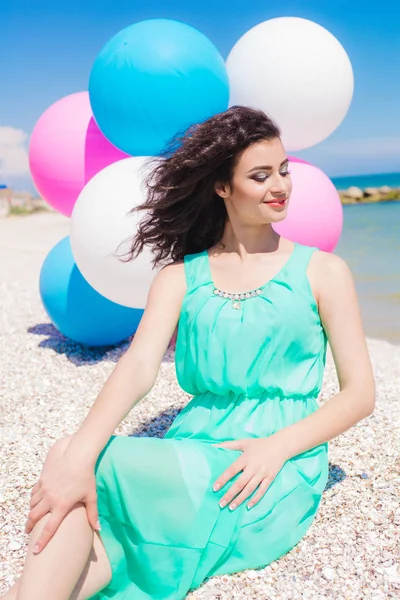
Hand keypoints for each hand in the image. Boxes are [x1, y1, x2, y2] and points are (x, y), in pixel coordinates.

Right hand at [26, 435, 99, 553]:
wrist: (77, 455)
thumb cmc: (87, 476)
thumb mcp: (91, 496)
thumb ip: (93, 514)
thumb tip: (98, 528)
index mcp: (62, 505)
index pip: (49, 529)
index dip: (42, 541)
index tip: (36, 551)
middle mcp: (50, 498)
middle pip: (34, 517)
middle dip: (29, 526)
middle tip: (28, 532)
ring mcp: (45, 488)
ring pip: (32, 504)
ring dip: (31, 511)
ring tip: (33, 516)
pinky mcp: (42, 479)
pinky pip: (34, 492)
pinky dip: (33, 498)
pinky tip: (35, 500)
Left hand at [211, 436, 287, 510]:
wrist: (281, 445)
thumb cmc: (260, 444)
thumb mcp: (244, 442)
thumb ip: (229, 445)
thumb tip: (214, 446)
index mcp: (245, 458)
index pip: (232, 470)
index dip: (223, 479)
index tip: (214, 488)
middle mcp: (253, 467)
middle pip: (240, 483)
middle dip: (230, 494)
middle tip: (221, 504)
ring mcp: (262, 473)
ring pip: (249, 489)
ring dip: (240, 499)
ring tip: (231, 507)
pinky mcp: (270, 478)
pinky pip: (262, 490)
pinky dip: (255, 499)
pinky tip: (248, 506)